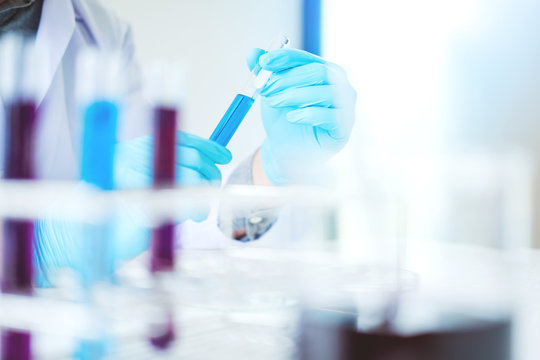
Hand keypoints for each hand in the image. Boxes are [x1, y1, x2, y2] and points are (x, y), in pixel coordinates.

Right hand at [34, 132, 231, 285]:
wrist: (96, 238)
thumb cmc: (127, 210)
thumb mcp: (150, 180)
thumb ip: (173, 166)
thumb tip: (211, 161)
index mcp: (137, 148)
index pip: (180, 138)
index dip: (207, 146)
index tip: (224, 156)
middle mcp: (135, 158)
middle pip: (189, 156)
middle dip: (209, 173)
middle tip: (213, 189)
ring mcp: (135, 180)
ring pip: (189, 178)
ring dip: (203, 194)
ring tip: (200, 211)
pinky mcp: (141, 205)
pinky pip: (182, 201)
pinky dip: (196, 209)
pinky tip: (194, 217)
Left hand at [247, 48, 355, 184]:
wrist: (286, 151)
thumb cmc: (283, 118)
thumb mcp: (271, 93)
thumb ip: (264, 73)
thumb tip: (252, 53)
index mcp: (324, 71)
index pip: (307, 57)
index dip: (284, 58)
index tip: (263, 63)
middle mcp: (340, 85)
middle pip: (319, 72)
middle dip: (288, 78)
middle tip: (266, 89)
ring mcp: (346, 106)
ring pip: (326, 92)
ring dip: (295, 95)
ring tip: (274, 102)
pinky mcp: (345, 127)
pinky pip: (332, 116)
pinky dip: (310, 114)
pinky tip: (292, 117)